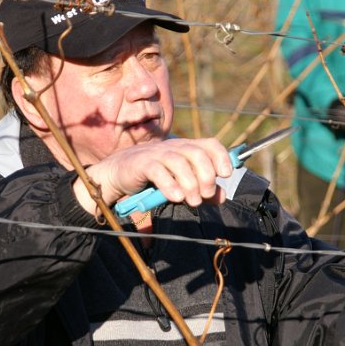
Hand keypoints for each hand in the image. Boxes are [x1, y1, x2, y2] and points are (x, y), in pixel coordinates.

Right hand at [74, 138, 232, 215]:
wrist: (118, 175)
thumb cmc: (152, 178)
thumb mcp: (181, 184)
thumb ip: (202, 189)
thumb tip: (222, 197)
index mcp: (185, 148)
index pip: (209, 144)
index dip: (221, 157)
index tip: (225, 175)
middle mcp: (173, 147)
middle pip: (197, 154)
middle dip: (206, 177)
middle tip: (204, 196)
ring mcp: (156, 153)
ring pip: (179, 162)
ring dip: (190, 184)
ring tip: (192, 201)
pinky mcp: (141, 163)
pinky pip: (158, 171)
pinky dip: (169, 184)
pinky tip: (175, 197)